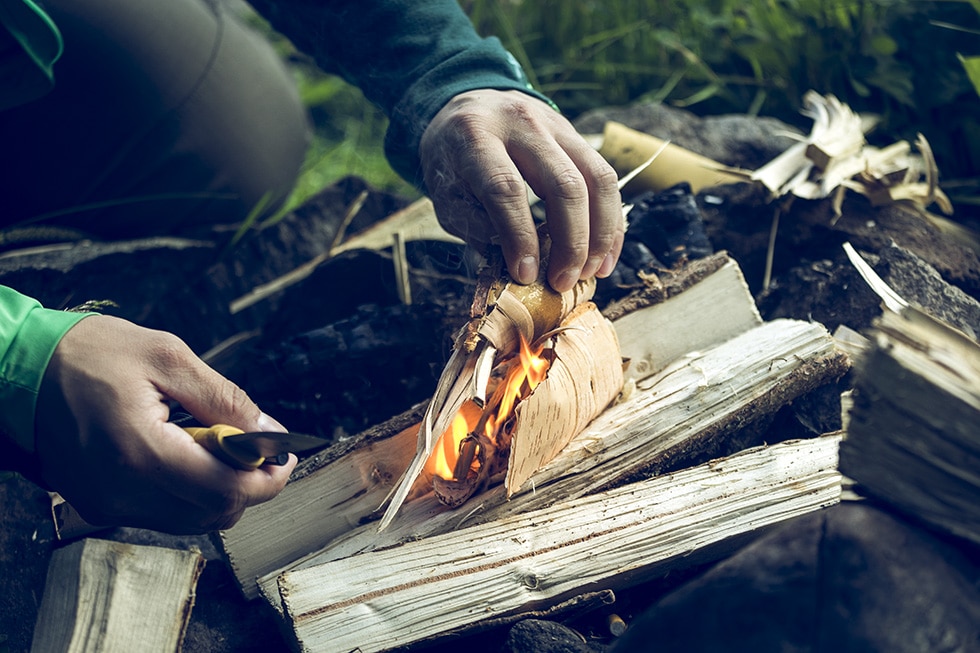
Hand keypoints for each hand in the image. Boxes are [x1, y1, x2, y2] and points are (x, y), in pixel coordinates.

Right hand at [35, 315, 295, 533]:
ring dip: (219, 488)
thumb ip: (225, 399)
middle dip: (248, 483)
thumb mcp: (168, 356)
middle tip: (254, 445)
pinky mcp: (100, 505)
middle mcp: (122, 491)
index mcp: (140, 453)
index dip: (268, 477)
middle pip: (214, 513)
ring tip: (214, 442)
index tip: (284, 455)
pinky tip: (184, 452)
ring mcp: (108, 504)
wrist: (20, 368)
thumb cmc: (89, 354)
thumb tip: (268, 432)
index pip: (226, 491)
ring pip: (191, 519)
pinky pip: (163, 513)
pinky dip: (188, 490)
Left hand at [419, 89, 623, 291]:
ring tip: (592, 272)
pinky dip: (610, 221)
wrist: (466, 107)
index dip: (520, 237)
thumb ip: (479, 230)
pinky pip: (606, 178)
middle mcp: (520, 124)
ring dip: (600, 233)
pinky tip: (605, 254)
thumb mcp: (447, 196)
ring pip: (597, 178)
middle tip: (563, 282)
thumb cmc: (453, 162)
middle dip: (571, 242)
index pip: (506, 189)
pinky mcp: (576, 134)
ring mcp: (555, 125)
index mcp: (475, 137)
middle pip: (563, 184)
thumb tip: (521, 270)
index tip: (526, 276)